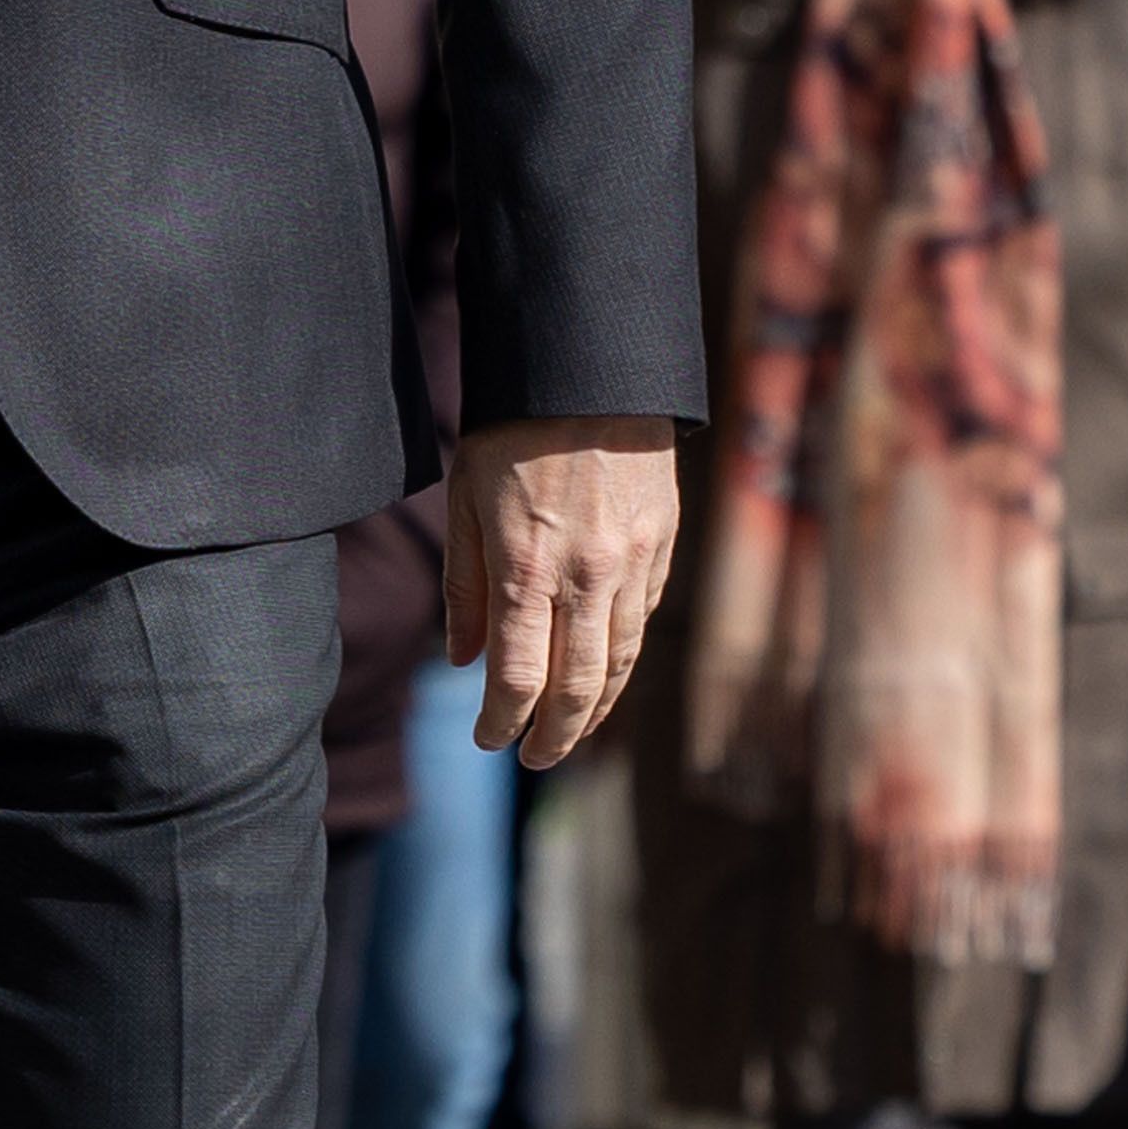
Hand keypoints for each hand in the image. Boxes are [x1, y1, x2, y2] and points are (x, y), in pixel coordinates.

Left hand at [448, 418, 685, 762]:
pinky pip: (642, 619)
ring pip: (618, 662)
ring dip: (595, 711)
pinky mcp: (663, 545)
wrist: (593, 369)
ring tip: (571, 734)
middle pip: (575, 689)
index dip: (501, 724)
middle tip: (534, 759)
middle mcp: (585, 576)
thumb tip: (464, 661)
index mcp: (526, 568)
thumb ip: (465, 586)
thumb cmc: (513, 430)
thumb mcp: (465, 500)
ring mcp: (632, 563)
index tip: (488, 740)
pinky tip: (603, 674)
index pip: (516, 680)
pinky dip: (621, 658)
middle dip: (553, 736)